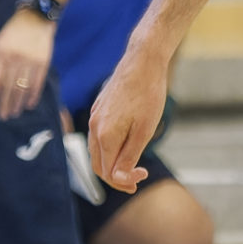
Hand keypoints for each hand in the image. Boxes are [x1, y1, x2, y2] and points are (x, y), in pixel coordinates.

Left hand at [0, 9, 55, 118]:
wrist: (35, 20)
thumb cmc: (12, 34)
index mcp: (0, 54)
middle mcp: (14, 58)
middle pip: (8, 87)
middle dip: (5, 104)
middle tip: (2, 116)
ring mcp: (30, 61)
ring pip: (22, 87)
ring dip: (18, 103)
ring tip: (14, 113)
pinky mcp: (43, 63)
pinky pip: (37, 83)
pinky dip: (33, 96)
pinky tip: (29, 105)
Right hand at [87, 48, 166, 193]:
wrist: (143, 62)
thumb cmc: (148, 95)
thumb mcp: (144, 131)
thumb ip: (129, 156)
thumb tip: (118, 178)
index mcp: (105, 135)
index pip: (107, 172)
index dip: (123, 181)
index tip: (142, 176)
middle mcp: (94, 127)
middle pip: (98, 164)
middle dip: (116, 176)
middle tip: (138, 177)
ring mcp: (95, 117)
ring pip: (97, 151)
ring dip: (112, 162)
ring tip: (134, 164)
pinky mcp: (99, 108)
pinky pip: (99, 136)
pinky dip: (110, 147)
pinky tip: (127, 143)